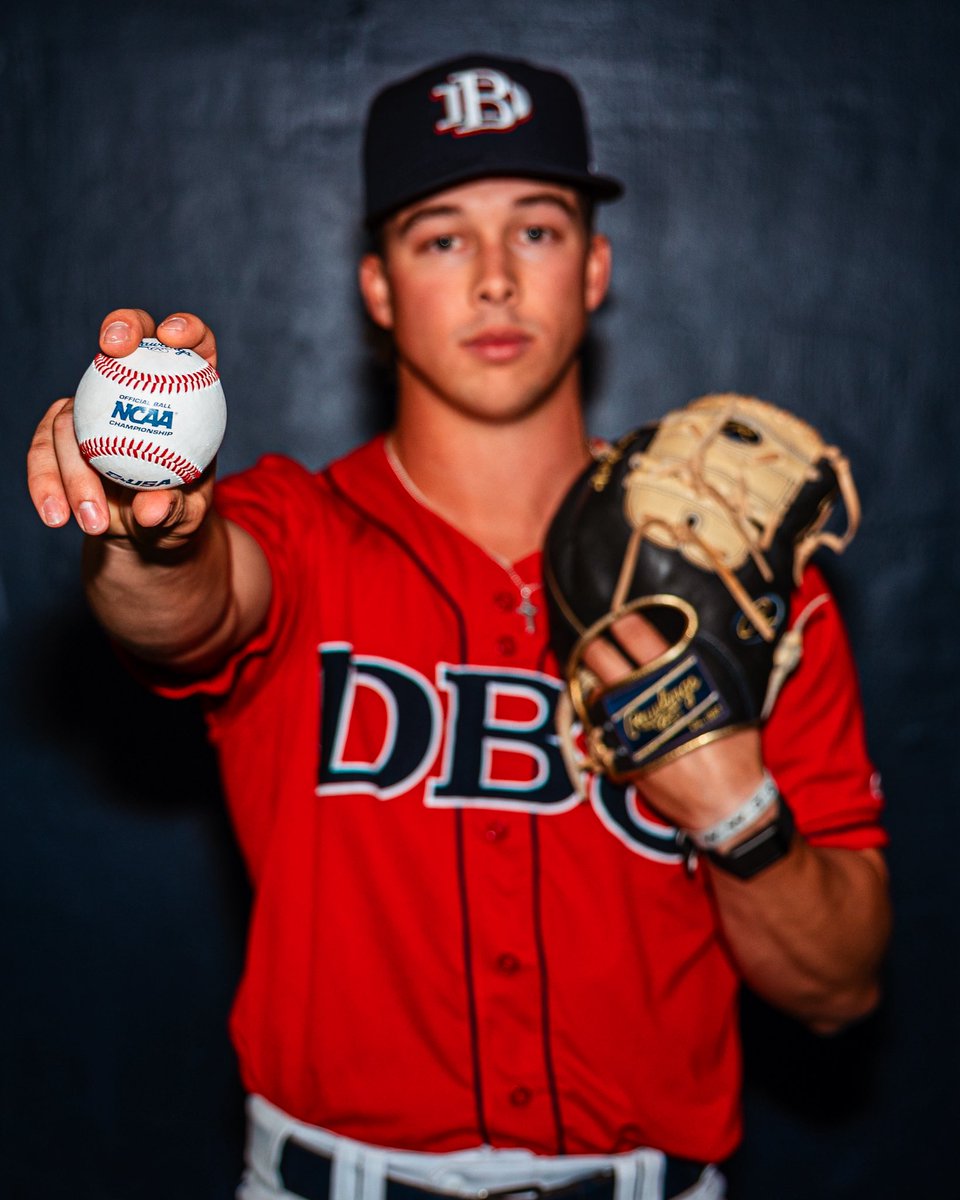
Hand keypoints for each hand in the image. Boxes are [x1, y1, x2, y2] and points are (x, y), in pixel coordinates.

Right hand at [28, 309, 219, 549]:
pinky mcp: (63, 430)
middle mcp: (137, 387)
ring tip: (94, 519)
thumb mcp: (186, 517)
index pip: (195, 346)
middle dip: (120, 327)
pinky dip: (47, 484)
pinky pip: (43, 450)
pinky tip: (55, 516)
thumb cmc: (176, 514)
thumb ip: (175, 509)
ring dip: (76, 468)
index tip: (173, 337)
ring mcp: (96, 405)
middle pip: (128, 340)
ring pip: (73, 412)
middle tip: (112, 348)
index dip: (187, 329)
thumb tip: (151, 508)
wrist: (142, 531)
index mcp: (187, 395)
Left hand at [583, 612, 765, 832]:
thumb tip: (692, 644)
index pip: (641, 640)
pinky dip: (596, 712)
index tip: (617, 616)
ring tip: (594, 671)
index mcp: (679, 682)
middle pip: (605, 662)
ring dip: (592, 680)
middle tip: (591, 638)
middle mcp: (648, 702)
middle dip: (593, 645)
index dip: (624, 623)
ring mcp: (630, 728)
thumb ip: (709, 674)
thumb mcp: (731, 704)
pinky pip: (598, 725)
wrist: (723, 805)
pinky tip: (599, 705)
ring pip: (596, 693)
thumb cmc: (734, 751)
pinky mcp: (621, 754)